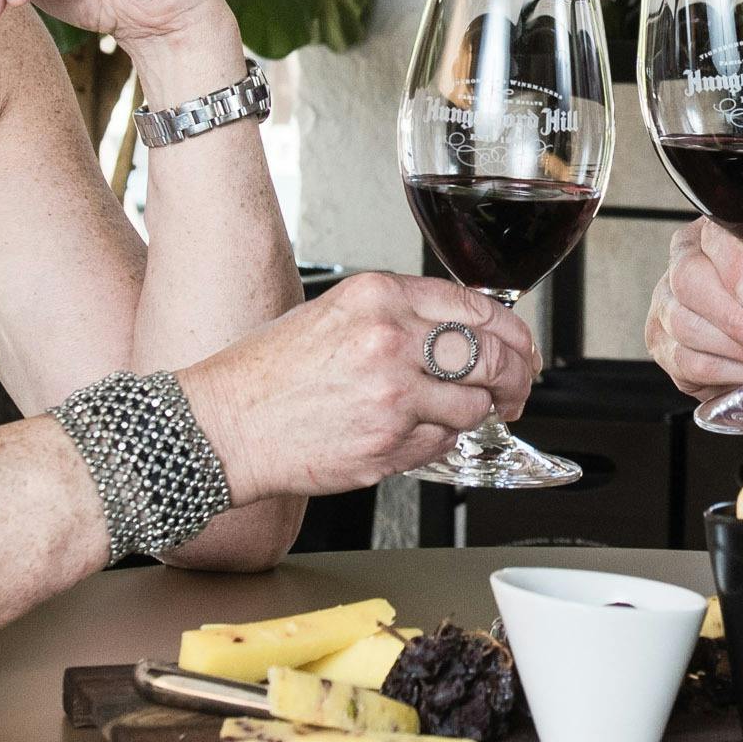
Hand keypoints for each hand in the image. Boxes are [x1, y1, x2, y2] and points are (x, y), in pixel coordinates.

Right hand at [182, 273, 539, 501]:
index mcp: (377, 297)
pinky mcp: (387, 444)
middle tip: (516, 391)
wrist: (222, 427)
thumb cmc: (267, 374)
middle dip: (516, 378)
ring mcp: (392, 395)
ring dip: (473, 414)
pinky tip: (405, 435)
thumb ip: (399, 316)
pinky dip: (437, 442)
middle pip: (493, 356)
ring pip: (474, 405)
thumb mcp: (334, 314)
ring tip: (447, 416)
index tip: (520, 349)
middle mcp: (389, 340)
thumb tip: (461, 334)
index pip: (476, 306)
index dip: (513, 332)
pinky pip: (441, 443)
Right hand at [646, 220, 742, 392]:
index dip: (738, 271)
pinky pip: (683, 361)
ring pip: (685, 325)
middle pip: (691, 282)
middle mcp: (693, 260)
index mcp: (732, 230)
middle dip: (742, 322)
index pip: (717, 238)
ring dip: (740, 350)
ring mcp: (674, 304)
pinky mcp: (671, 348)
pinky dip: (726, 372)